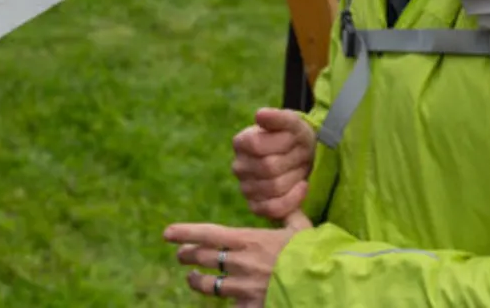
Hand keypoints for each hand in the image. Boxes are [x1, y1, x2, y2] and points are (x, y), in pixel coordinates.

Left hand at [165, 214, 310, 303]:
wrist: (322, 285)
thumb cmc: (311, 254)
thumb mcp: (301, 228)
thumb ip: (289, 213)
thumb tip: (292, 193)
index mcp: (249, 240)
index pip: (208, 234)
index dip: (185, 233)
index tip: (167, 233)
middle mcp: (240, 263)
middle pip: (202, 259)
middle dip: (187, 256)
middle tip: (181, 256)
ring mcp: (242, 288)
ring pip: (208, 285)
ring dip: (197, 282)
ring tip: (193, 279)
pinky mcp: (249, 307)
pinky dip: (224, 305)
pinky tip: (223, 303)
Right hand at [230, 108, 314, 221]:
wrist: (302, 156)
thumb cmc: (294, 137)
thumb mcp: (291, 122)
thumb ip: (277, 117)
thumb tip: (260, 115)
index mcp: (241, 142)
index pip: (257, 145)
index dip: (282, 142)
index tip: (295, 138)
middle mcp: (239, 167)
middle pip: (269, 168)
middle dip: (293, 160)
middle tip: (302, 154)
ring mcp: (246, 189)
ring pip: (273, 188)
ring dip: (295, 177)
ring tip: (301, 168)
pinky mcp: (257, 207)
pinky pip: (273, 209)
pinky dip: (293, 199)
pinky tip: (302, 186)